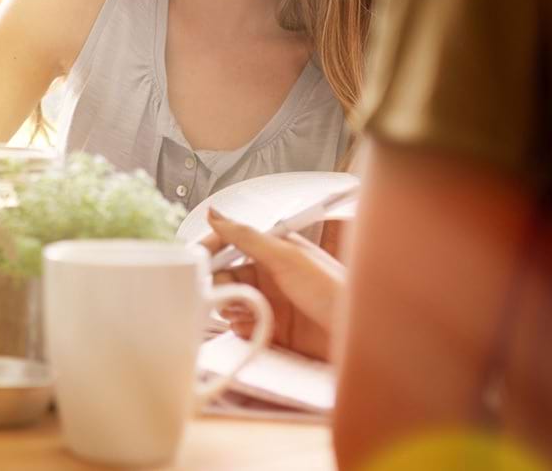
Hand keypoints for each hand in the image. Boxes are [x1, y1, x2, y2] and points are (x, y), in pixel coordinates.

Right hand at [201, 208, 346, 361]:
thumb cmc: (333, 290)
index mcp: (274, 251)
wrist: (359, 337)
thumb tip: (215, 214)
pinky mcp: (273, 330)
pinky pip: (243, 326)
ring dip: (227, 306)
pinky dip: (239, 327)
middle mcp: (271, 275)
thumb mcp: (286, 257)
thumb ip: (247, 237)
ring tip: (236, 311)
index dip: (210, 249)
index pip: (231, 243)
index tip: (192, 259)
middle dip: (217, 282)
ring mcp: (272, 303)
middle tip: (213, 292)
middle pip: (227, 274)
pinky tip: (247, 327)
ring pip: (232, 301)